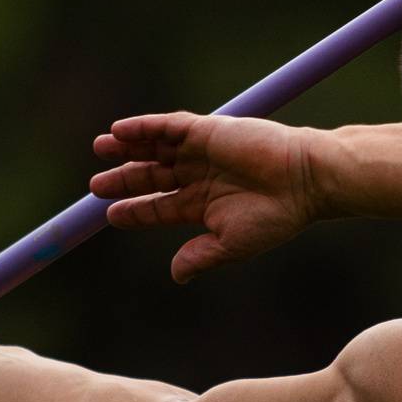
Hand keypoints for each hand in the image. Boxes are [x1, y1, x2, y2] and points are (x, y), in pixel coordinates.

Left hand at [90, 112, 322, 282]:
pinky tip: (120, 131)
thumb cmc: (276, 215)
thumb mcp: (232, 244)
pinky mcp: (208, 130)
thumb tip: (175, 275)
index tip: (110, 214)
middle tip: (95, 184)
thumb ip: (201, 257)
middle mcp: (201, 177)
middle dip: (123, 179)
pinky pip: (168, 125)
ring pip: (156, 148)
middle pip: (152, 176)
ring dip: (127, 148)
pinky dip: (143, 127)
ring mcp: (203, 152)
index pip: (160, 207)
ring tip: (99, 148)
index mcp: (205, 206)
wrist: (305, 180)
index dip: (135, 210)